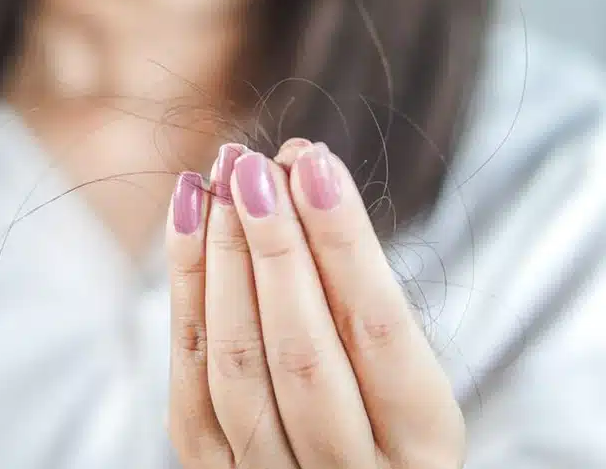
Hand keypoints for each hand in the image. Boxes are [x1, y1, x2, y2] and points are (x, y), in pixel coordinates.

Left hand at [166, 140, 464, 467]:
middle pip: (302, 351)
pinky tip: (189, 219)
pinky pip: (190, 378)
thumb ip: (358, 295)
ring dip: (223, 258)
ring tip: (222, 181)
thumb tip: (300, 174)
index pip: (379, 332)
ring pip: (237, 364)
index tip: (316, 165)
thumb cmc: (378, 415)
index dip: (344, 243)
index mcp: (419, 445)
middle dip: (274, 245)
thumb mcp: (401, 373)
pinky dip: (186, 290)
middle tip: (254, 166)